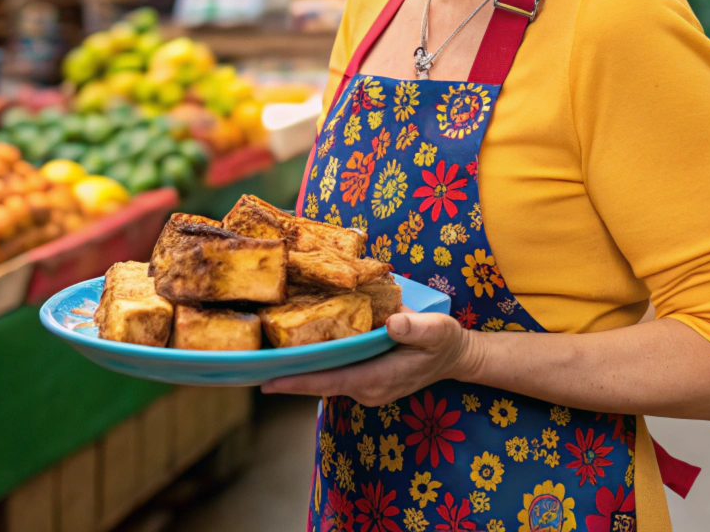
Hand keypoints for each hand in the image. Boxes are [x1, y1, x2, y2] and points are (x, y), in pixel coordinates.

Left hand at [260, 310, 480, 405]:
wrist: (456, 357)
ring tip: (268, 354)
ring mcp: (366, 388)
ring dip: (300, 370)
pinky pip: (335, 374)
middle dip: (288, 375)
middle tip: (253, 364)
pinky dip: (317, 365)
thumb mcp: (436, 330)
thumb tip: (389, 321)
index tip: (267, 380)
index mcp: (377, 378)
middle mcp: (366, 388)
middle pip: (319, 383)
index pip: (328, 382)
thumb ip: (413, 326)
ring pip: (325, 380)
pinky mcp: (366, 380)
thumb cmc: (445, 343)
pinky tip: (302, 350)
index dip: (297, 382)